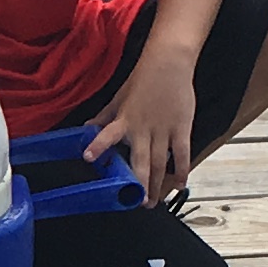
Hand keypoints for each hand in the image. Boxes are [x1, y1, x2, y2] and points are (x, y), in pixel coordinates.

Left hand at [84, 47, 200, 200]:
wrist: (169, 63)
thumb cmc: (142, 80)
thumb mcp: (118, 98)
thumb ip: (103, 117)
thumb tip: (85, 128)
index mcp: (125, 121)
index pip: (107, 135)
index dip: (98, 146)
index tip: (89, 158)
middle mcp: (143, 129)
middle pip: (141, 162)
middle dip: (139, 185)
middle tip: (137, 203)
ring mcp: (163, 130)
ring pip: (160, 163)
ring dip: (157, 185)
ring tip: (153, 201)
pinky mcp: (181, 128)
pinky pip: (182, 153)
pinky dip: (181, 170)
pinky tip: (180, 184)